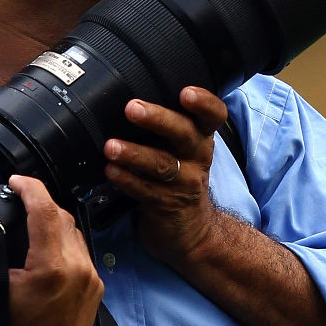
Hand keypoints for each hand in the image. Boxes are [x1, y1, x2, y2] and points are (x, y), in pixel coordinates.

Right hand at [0, 174, 103, 325]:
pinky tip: (47, 252)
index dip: (30, 187)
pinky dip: (66, 248)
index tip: (16, 182)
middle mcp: (78, 271)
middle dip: (41, 205)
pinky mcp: (95, 295)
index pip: (45, 209)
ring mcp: (91, 283)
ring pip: (76, 237)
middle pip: (62, 219)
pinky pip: (83, 258)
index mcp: (52, 267)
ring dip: (55, 225)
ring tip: (32, 226)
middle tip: (19, 203)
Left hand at [103, 87, 227, 269]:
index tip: (185, 92)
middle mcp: (196, 158)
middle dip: (158, 119)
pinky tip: (111, 171)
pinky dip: (126, 180)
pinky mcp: (166, 205)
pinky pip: (145, 191)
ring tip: (111, 146)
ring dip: (133, 152)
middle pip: (183, 133)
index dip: (204, 102)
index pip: (213, 115)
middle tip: (132, 108)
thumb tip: (130, 95)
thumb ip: (167, 127)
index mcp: (201, 139)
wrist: (192, 233)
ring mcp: (183, 183)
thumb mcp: (183, 152)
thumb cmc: (180, 181)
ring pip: (161, 164)